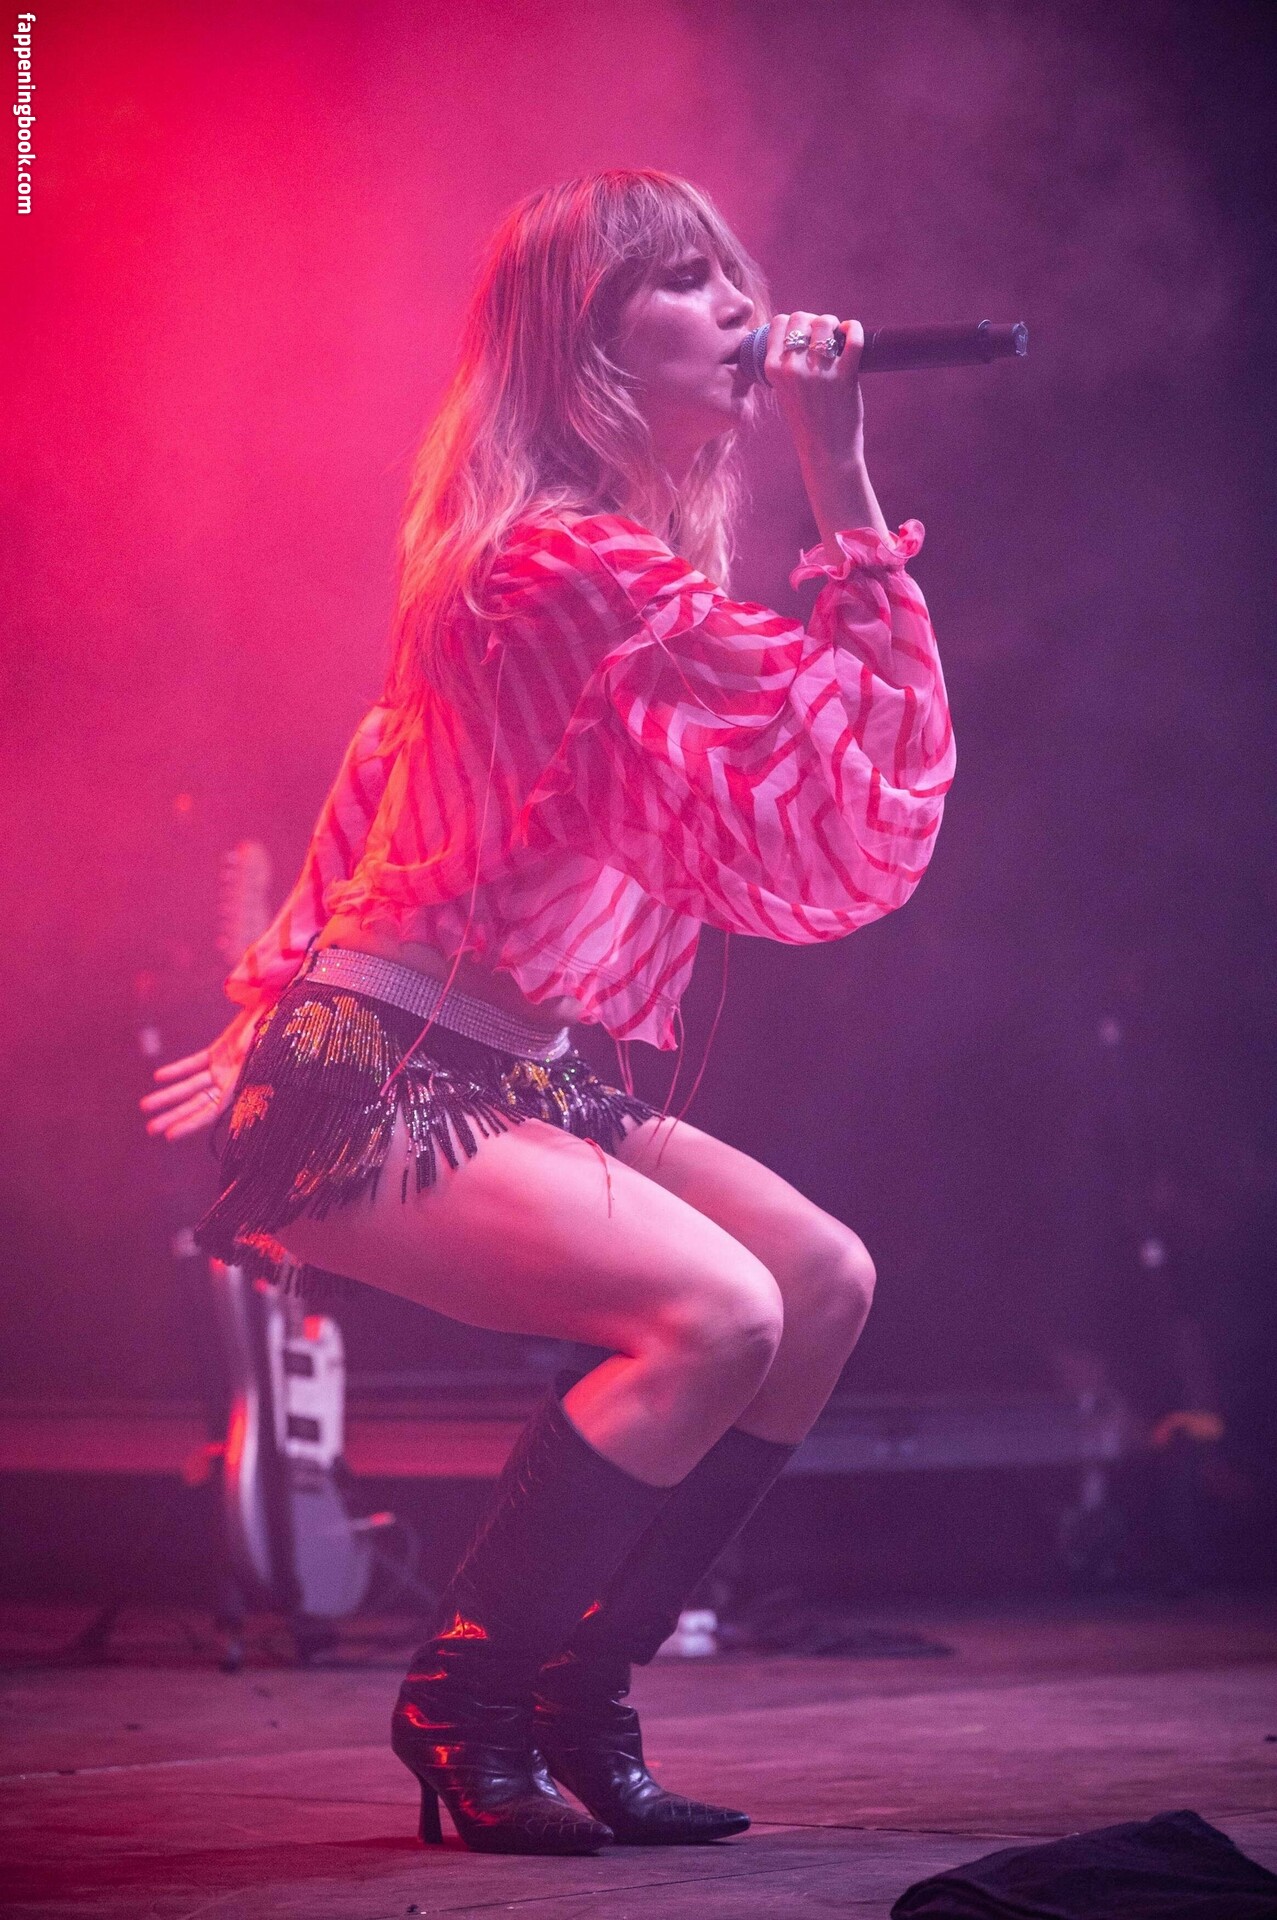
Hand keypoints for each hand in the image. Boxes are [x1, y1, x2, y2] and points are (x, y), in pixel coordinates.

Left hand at [140, 1006, 261, 1142]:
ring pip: (191, 1086)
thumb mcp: (264, 1037)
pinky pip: (194, 1065)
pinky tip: (159, 1077)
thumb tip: (243, 1048)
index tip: (171, 1135)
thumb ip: (251, 1045)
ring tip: (146, 1106)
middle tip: (151, 1129)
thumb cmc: (274, 1023)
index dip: (192, 1123)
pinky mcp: (218, 1052)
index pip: (213, 1109)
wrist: (276, 1006)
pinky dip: (177, 1070)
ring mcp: (224, 1067)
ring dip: (168, 1096)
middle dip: (174, 1116)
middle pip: (198, 1103)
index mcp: (242, 1081)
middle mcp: (231, 1079)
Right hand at [762, 311, 865, 467]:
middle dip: (814, 321)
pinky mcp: (844, 376)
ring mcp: (818, 372)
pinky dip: (855, 328)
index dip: (794, 322)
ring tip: (838, 336)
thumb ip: (786, 366)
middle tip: (823, 334)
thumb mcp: (783, 393)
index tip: (804, 332)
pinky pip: (853, 338)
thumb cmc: (807, 423)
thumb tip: (800, 335)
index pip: (779, 323)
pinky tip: (852, 332)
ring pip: (825, 323)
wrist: (826, 453)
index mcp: (773, 370)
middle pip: (801, 317)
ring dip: (833, 324)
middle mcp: (792, 368)